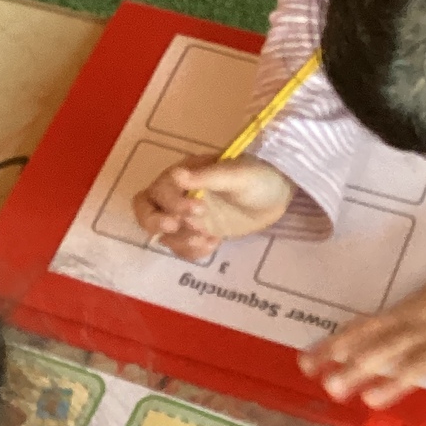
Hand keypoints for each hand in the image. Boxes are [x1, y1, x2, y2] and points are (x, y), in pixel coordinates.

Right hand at [132, 155, 294, 259]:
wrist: (279, 195)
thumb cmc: (260, 176)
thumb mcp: (238, 174)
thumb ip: (207, 176)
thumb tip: (176, 174)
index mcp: (186, 174)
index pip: (160, 190)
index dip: (172, 203)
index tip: (199, 209)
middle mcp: (180, 194)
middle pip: (146, 208)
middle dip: (154, 222)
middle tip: (176, 227)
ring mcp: (188, 215)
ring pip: (163, 233)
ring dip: (180, 240)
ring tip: (208, 239)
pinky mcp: (198, 231)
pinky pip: (181, 246)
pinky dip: (192, 251)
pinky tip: (213, 244)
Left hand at [299, 269, 425, 415]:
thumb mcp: (416, 302)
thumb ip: (387, 322)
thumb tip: (347, 339)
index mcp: (405, 311)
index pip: (364, 328)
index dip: (336, 344)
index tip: (308, 363)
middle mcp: (422, 327)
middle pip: (385, 348)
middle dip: (357, 368)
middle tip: (331, 387)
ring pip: (418, 362)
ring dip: (395, 381)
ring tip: (371, 399)